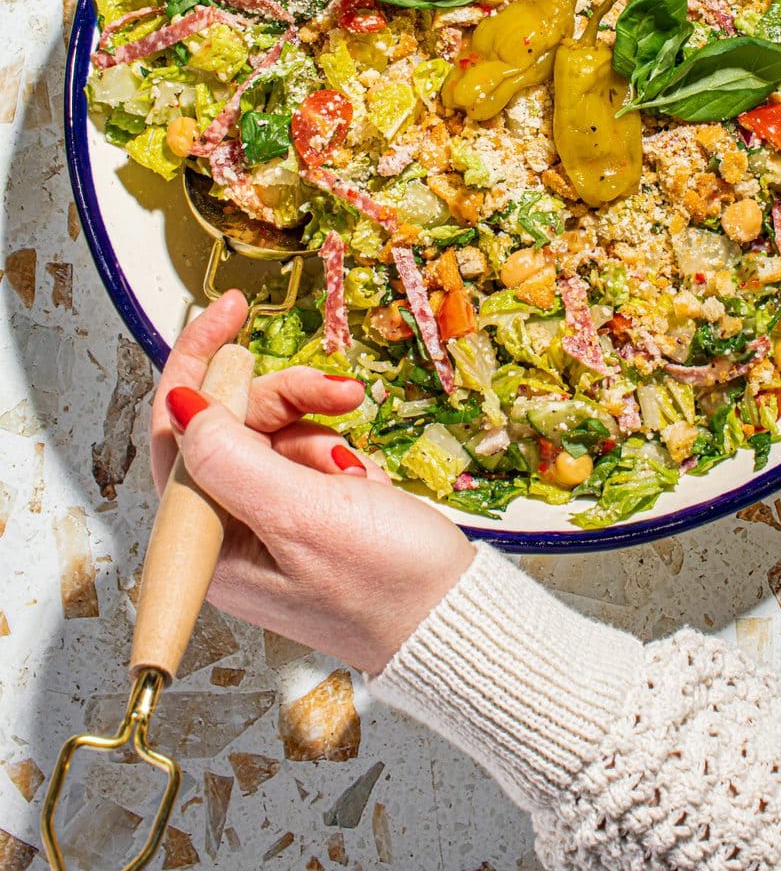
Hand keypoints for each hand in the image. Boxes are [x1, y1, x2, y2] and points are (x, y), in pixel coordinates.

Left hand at [150, 291, 473, 674]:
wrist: (452, 619)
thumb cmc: (385, 588)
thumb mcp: (302, 514)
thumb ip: (232, 457)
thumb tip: (181, 403)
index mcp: (208, 546)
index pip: (176, 432)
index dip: (199, 363)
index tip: (231, 312)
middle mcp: (227, 534)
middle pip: (230, 423)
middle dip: (286, 400)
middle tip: (339, 392)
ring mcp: (266, 523)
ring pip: (272, 431)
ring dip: (319, 429)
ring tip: (358, 465)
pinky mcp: (303, 515)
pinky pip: (305, 453)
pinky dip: (337, 451)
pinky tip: (364, 480)